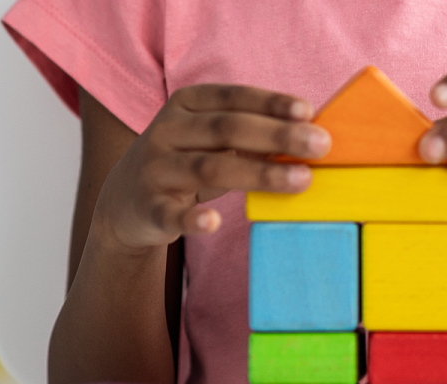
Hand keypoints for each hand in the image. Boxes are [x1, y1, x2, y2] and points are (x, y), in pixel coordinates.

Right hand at [92, 85, 329, 249]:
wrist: (124, 202)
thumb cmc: (185, 163)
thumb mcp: (211, 141)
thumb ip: (251, 135)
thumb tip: (309, 136)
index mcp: (185, 105)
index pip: (232, 98)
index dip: (270, 103)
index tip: (309, 112)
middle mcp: (167, 131)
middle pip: (228, 129)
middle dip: (277, 135)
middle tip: (321, 145)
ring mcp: (155, 169)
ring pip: (210, 168)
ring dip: (259, 173)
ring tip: (300, 180)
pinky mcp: (149, 207)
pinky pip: (171, 213)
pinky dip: (193, 220)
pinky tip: (214, 222)